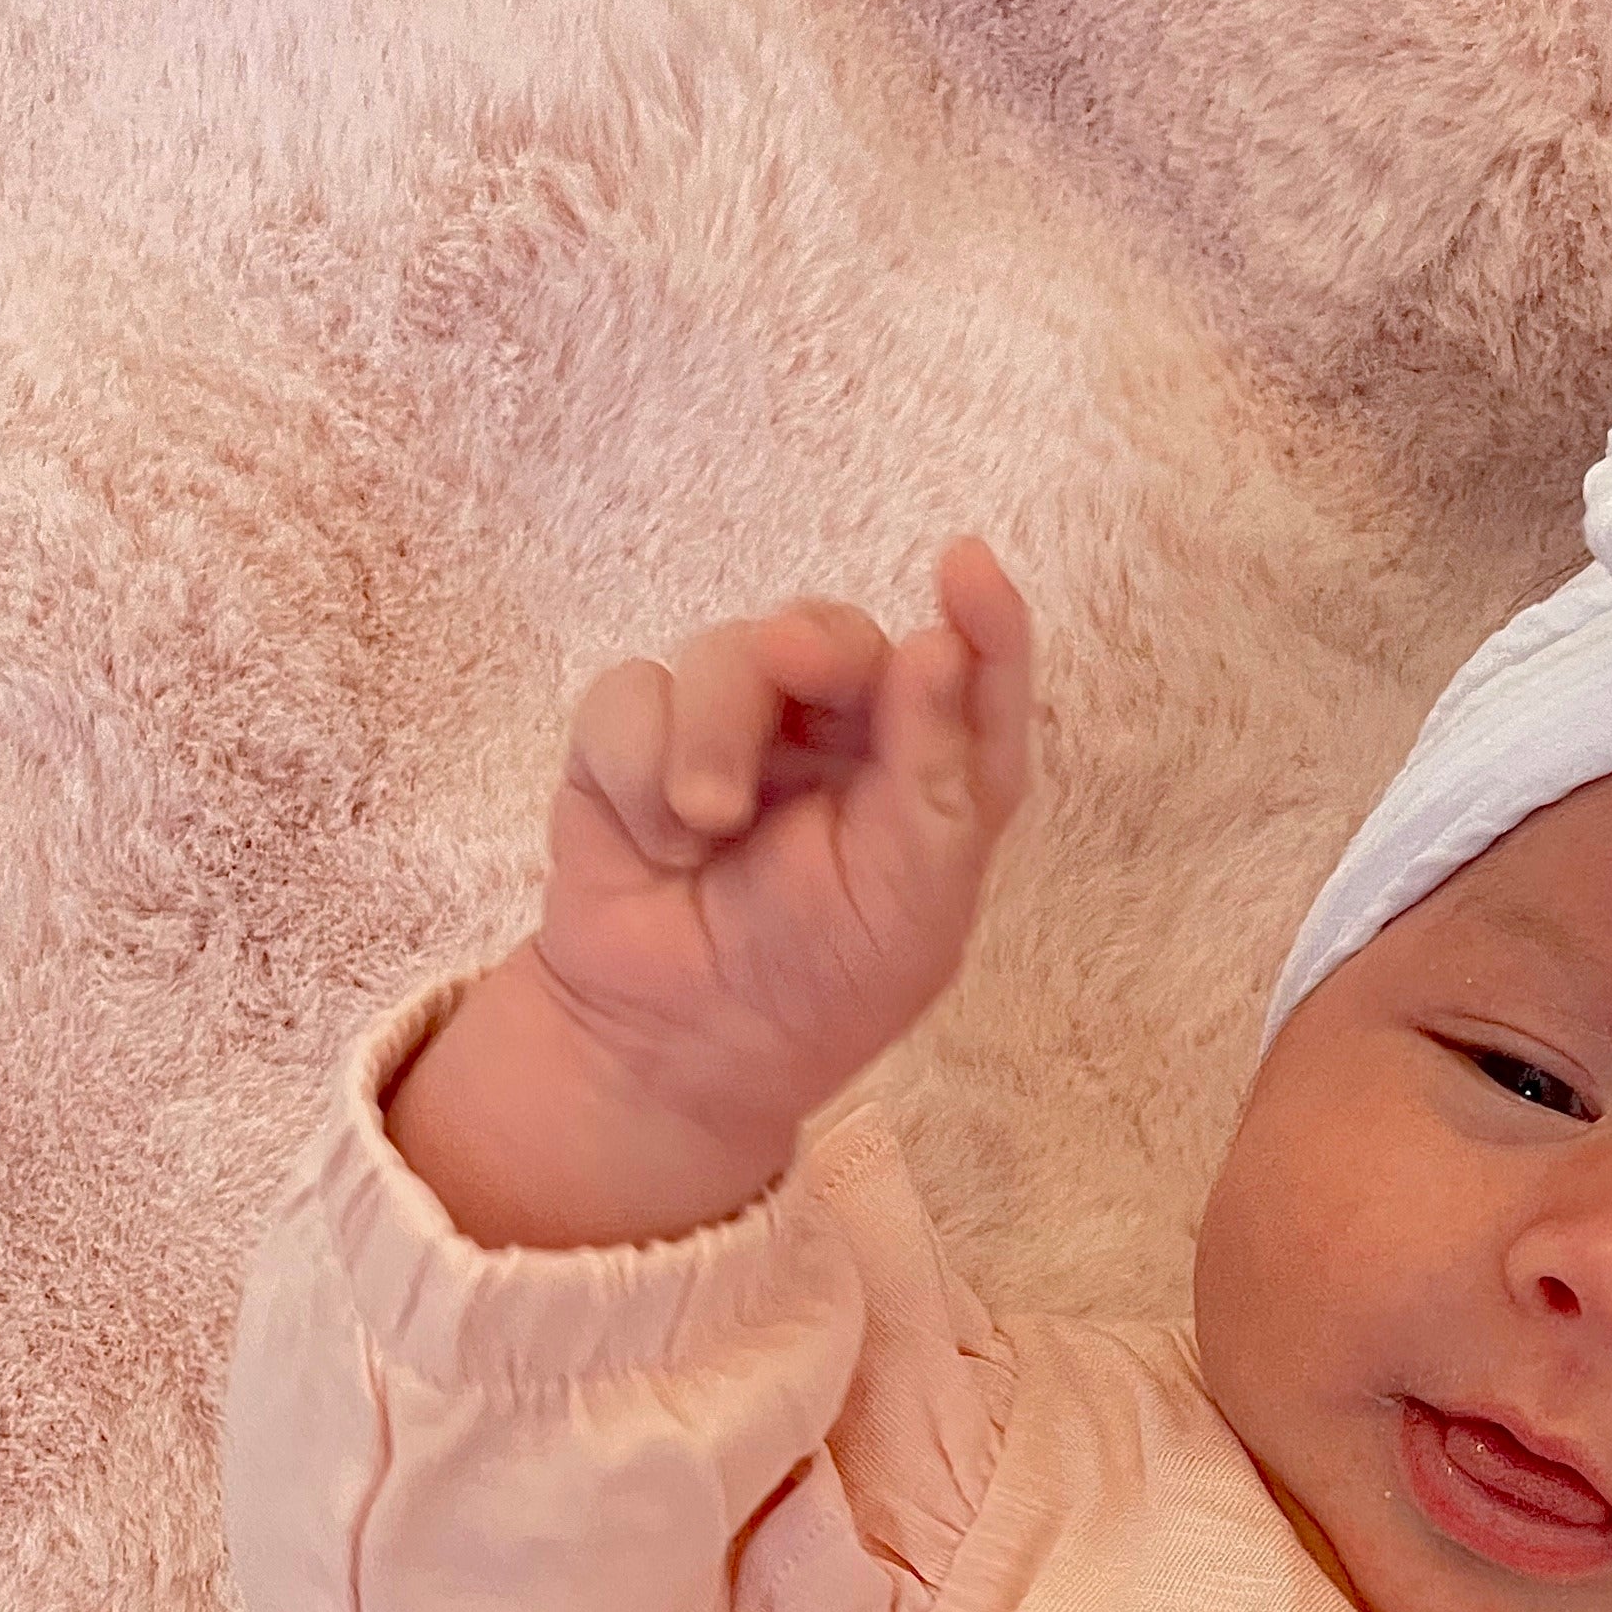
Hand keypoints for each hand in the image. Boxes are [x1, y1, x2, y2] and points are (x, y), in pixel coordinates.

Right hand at [530, 537, 1034, 1175]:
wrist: (672, 1047)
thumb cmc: (816, 984)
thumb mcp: (908, 899)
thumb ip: (931, 772)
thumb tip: (936, 643)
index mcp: (926, 779)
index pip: (968, 678)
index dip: (980, 618)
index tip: (966, 565)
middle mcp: (836, 741)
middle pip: (833, 636)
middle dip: (816, 644)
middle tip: (792, 658)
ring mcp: (733, 734)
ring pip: (725, 652)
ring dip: (713, 730)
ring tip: (703, 824)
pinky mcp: (637, 743)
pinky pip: (632, 693)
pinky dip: (639, 763)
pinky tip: (658, 840)